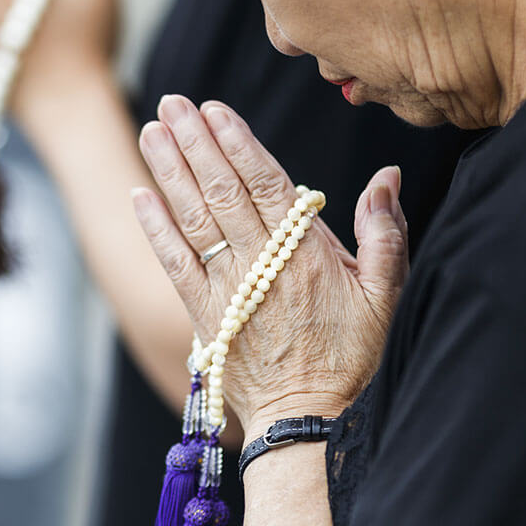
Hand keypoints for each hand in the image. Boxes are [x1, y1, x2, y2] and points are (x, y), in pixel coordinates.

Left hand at [132, 96, 409, 440]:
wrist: (310, 422)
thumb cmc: (354, 359)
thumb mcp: (387, 295)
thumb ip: (385, 232)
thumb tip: (387, 175)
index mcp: (306, 253)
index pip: (266, 184)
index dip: (237, 143)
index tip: (214, 109)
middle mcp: (260, 265)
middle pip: (222, 191)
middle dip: (195, 142)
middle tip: (173, 103)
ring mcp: (228, 290)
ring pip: (194, 218)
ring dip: (170, 172)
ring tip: (152, 130)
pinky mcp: (205, 316)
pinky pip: (175, 264)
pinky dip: (155, 228)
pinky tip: (139, 195)